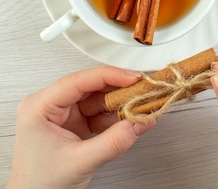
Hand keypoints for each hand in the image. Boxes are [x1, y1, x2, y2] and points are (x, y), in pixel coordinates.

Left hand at [6, 66, 154, 188]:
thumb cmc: (38, 186)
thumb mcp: (78, 162)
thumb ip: (112, 142)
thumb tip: (137, 123)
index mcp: (39, 107)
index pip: (79, 81)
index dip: (109, 76)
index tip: (132, 77)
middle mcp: (50, 107)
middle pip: (91, 88)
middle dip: (118, 91)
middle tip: (141, 90)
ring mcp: (63, 116)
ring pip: (97, 100)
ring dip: (119, 105)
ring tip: (140, 107)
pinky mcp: (73, 126)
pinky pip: (98, 114)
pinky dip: (115, 118)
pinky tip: (129, 120)